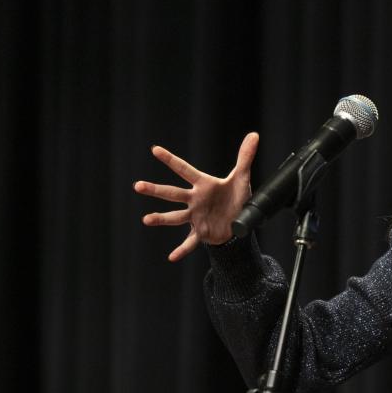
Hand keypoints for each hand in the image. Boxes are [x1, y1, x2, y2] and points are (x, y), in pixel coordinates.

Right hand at [133, 132, 258, 261]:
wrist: (239, 223)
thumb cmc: (236, 198)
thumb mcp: (242, 178)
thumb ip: (245, 157)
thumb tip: (254, 135)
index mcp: (202, 185)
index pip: (184, 170)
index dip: (170, 160)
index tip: (155, 150)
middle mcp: (194, 200)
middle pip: (173, 194)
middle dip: (156, 190)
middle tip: (138, 186)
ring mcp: (195, 217)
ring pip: (175, 217)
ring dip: (161, 219)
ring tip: (146, 219)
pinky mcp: (200, 232)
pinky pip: (190, 242)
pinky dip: (182, 249)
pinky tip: (172, 257)